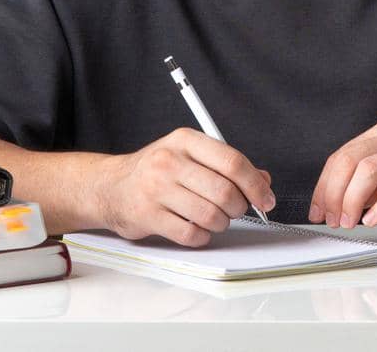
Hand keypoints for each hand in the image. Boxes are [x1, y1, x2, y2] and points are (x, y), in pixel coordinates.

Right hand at [89, 127, 274, 246]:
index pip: (232, 162)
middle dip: (239, 207)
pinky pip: (191, 234)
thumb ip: (226, 166)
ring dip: (221, 223)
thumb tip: (263, 180)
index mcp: (185, 140)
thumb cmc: (155, 171)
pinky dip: (201, 236)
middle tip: (236, 210)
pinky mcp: (148, 215)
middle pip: (224, 191)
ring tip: (215, 219)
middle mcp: (170, 161)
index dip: (255, 184)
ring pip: (210, 215)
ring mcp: (157, 189)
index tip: (266, 199)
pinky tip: (197, 228)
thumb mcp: (190, 156)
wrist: (110, 187)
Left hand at [309, 121, 376, 227]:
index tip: (317, 211)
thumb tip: (339, 205)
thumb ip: (370, 185)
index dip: (323, 186)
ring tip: (349, 222)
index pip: (341, 156)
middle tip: (332, 220)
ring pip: (369, 170)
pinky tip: (373, 220)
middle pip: (350, 161)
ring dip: (352, 200)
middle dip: (333, 194)